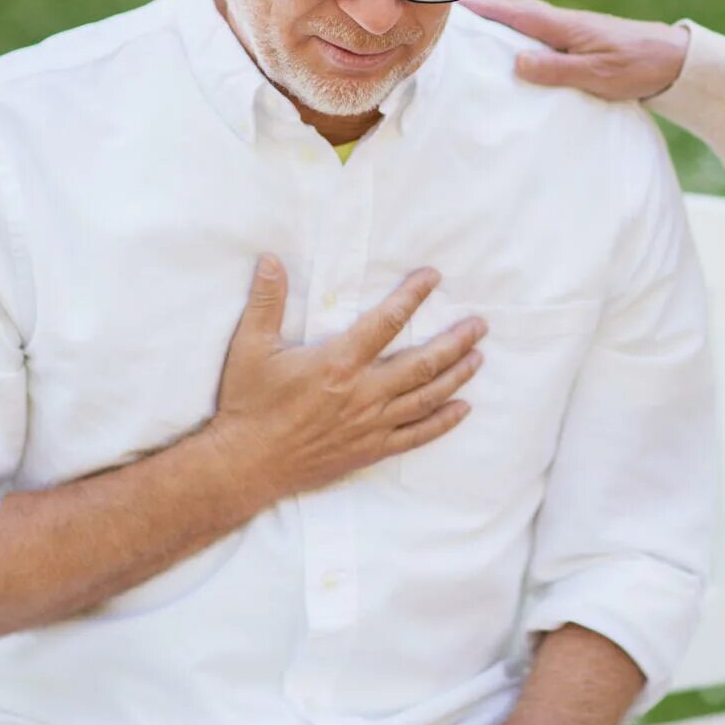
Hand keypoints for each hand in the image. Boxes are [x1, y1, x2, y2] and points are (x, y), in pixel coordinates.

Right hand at [200, 255, 484, 507]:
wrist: (245, 465)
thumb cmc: (249, 404)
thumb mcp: (250, 347)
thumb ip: (266, 301)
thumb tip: (270, 259)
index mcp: (338, 363)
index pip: (387, 321)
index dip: (413, 296)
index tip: (433, 278)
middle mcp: (363, 393)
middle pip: (423, 363)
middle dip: (455, 341)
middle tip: (479, 325)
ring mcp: (371, 424)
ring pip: (426, 397)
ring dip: (456, 376)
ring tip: (478, 356)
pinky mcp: (370, 450)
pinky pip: (416, 435)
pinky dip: (443, 422)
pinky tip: (462, 409)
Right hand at [462, 0, 688, 101]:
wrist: (674, 59)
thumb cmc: (637, 67)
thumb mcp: (598, 75)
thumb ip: (558, 69)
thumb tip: (517, 62)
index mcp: (562, 26)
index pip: (512, 11)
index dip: (480, 6)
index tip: (447, 1)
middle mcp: (562, 22)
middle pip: (512, 7)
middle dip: (480, 4)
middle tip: (445, 4)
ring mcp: (569, 28)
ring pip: (523, 15)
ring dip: (495, 13)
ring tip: (466, 19)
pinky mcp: (577, 38)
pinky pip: (535, 27)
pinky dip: (513, 25)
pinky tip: (507, 37)